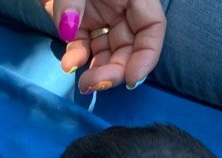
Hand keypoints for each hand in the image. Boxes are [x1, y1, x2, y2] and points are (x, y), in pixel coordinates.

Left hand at [44, 0, 165, 92]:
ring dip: (99, 71)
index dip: (147, 56)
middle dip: (117, 70)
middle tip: (96, 85)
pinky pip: (83, 47)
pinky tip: (69, 64)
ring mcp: (101, 16)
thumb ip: (72, 1)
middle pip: (130, 46)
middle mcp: (122, 7)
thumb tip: (69, 32)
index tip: (132, 79)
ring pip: (108, 52)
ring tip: (84, 83)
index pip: (152, 28)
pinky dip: (78, 59)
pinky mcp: (79, 23)